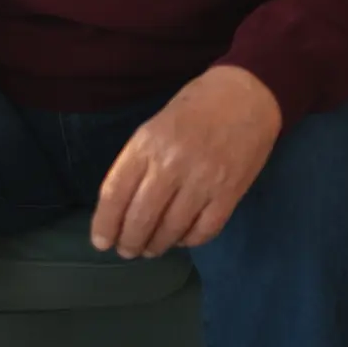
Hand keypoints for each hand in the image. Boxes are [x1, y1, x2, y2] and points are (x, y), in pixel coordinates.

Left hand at [90, 66, 281, 259]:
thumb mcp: (155, 127)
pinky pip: (204, 231)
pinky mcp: (229, 194)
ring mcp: (202, 181)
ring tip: (150, 249)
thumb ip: (139, 162)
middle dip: (129, 242)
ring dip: (156, 245)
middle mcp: (171, 164)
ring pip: (171, 229)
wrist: (246, 95)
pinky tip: (181, 239)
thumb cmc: (194, 108)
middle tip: (127, 251)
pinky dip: (188, 241)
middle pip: (141, 217)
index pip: (115, 192)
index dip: (105, 223)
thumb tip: (122, 204)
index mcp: (146, 144)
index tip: (101, 242)